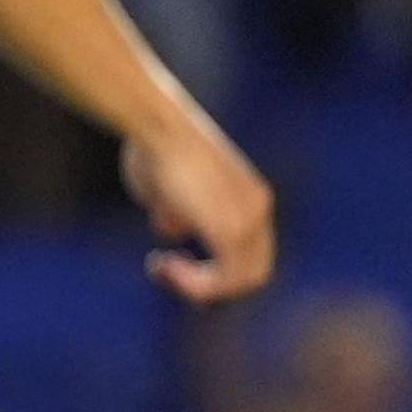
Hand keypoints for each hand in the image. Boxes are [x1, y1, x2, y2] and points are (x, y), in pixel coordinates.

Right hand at [120, 117, 274, 305]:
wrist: (158, 126)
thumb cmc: (152, 148)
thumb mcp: (166, 188)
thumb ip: (175, 213)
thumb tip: (175, 230)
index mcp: (252, 197)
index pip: (248, 252)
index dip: (214, 267)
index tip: (173, 259)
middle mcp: (258, 209)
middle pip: (252, 273)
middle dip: (209, 283)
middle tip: (168, 271)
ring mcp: (249, 221)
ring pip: (238, 282)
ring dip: (197, 286)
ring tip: (163, 267)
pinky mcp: (231, 232)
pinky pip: (222, 281)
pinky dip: (194, 285)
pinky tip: (165, 265)